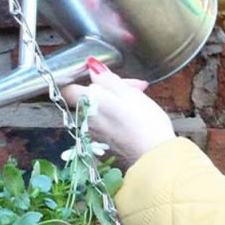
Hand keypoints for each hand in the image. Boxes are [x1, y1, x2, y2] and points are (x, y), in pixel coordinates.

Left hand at [61, 59, 175, 167]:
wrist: (155, 157)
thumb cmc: (145, 122)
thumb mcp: (128, 93)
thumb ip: (106, 79)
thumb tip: (91, 67)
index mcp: (88, 105)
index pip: (68, 88)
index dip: (80, 78)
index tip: (98, 74)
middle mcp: (86, 120)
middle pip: (89, 97)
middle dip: (109, 87)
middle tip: (136, 86)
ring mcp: (94, 133)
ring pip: (99, 108)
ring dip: (116, 99)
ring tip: (140, 97)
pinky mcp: (105, 143)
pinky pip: (106, 121)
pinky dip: (117, 114)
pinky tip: (136, 113)